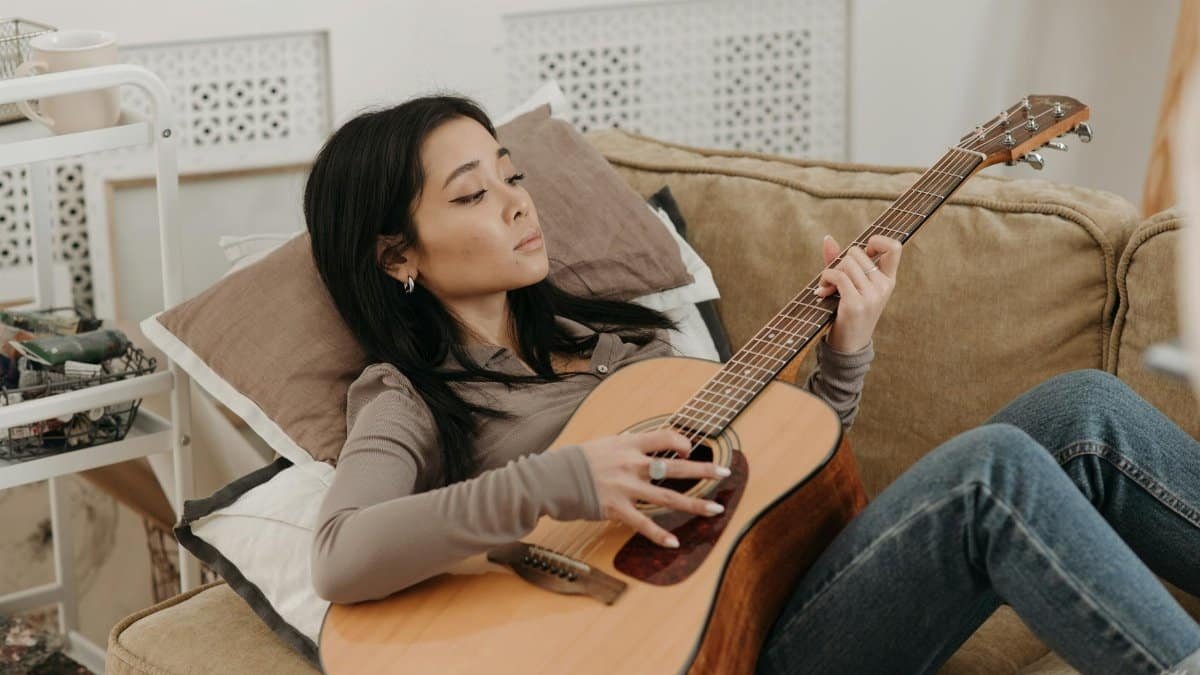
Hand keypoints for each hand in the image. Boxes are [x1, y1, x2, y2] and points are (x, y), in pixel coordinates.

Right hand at [578, 428, 729, 547]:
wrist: (553, 478)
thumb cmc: (577, 460)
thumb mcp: (604, 443)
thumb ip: (627, 446)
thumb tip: (641, 444)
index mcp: (628, 444)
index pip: (664, 437)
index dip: (681, 441)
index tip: (691, 448)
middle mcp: (632, 465)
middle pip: (675, 467)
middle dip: (704, 470)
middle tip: (725, 472)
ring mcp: (626, 488)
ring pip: (668, 497)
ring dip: (694, 504)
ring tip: (715, 510)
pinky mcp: (617, 509)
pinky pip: (643, 524)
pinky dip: (659, 535)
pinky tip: (674, 543)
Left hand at [813, 234, 902, 352]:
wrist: (849, 346)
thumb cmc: (848, 312)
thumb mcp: (850, 286)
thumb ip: (840, 262)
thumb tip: (828, 238)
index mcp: (888, 280)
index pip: (894, 247)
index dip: (876, 241)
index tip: (862, 253)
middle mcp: (884, 286)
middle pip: (856, 252)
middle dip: (840, 262)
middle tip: (834, 279)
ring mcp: (872, 296)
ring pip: (846, 263)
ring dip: (829, 272)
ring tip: (827, 287)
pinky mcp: (856, 304)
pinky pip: (838, 276)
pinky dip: (825, 279)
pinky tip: (822, 291)